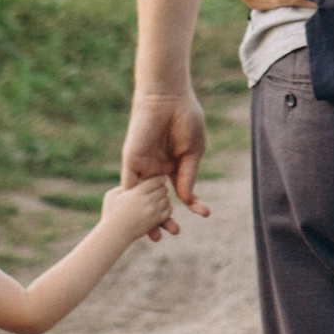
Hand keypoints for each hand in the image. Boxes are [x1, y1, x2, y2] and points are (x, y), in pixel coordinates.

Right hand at [102, 174, 180, 249]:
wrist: (114, 234)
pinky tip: (161, 209)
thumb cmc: (110, 215)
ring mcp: (152, 211)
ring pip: (167, 200)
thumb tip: (129, 183)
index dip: (159, 179)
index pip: (156, 181)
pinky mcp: (155, 221)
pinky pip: (168, 212)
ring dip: (164, 199)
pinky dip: (167, 209)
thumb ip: (122, 187)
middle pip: (163, 190)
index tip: (159, 180)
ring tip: (159, 200)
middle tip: (159, 190)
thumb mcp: (111, 196)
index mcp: (137, 192)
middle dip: (162, 189)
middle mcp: (147, 200)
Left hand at [122, 88, 210, 219]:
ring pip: (143, 199)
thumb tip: (186, 200)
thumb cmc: (185, 119)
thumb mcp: (192, 152)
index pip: (180, 191)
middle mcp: (157, 168)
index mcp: (174, 165)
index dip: (191, 205)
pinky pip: (129, 187)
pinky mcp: (131, 162)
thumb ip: (188, 176)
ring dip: (148, 218)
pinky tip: (140, 219)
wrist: (168, 98)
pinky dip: (133, 204)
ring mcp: (143, 166)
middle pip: (159, 201)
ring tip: (157, 236)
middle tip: (173, 232)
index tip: (204, 214)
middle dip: (165, 219)